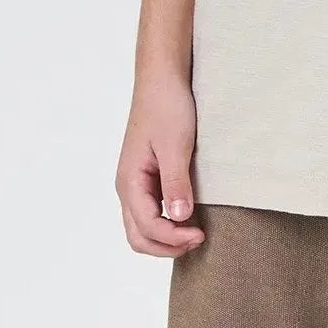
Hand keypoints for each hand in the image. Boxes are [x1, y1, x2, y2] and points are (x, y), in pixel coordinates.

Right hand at [116, 73, 205, 256]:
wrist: (162, 80)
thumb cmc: (167, 107)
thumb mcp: (176, 146)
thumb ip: (175, 183)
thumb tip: (178, 217)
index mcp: (129, 181)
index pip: (147, 227)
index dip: (173, 238)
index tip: (201, 234)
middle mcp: (127, 187)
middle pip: (138, 236)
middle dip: (166, 247)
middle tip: (198, 239)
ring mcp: (135, 184)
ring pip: (142, 228)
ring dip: (166, 238)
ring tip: (195, 233)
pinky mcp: (146, 178)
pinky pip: (150, 213)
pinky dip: (166, 225)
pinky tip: (188, 218)